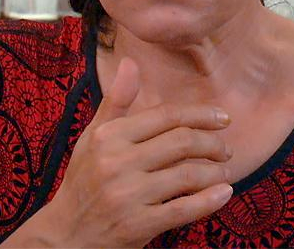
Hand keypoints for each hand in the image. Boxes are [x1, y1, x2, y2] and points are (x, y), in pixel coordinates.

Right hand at [3, 57, 233, 247]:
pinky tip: (225, 193)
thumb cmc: (84, 179)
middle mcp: (116, 162)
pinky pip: (183, 209)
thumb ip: (117, 101)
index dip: (201, 114)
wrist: (66, 233)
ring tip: (224, 171)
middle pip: (182, 142)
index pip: (166, 116)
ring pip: (187, 175)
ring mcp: (127, 195)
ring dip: (215, 172)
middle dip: (213, 143)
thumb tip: (131, 61)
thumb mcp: (94, 137)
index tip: (224, 118)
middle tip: (227, 149)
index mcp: (109, 136)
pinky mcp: (138, 225)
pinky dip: (209, 200)